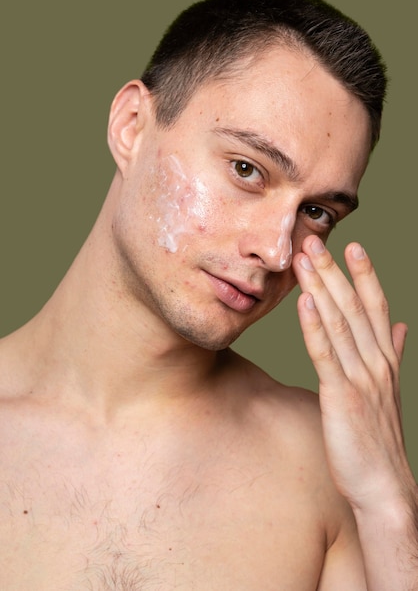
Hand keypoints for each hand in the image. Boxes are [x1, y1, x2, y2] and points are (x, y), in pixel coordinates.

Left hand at [293, 235, 413, 510]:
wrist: (385, 485)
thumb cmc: (380, 438)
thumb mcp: (389, 388)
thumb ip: (393, 352)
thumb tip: (399, 325)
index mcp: (385, 358)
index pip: (375, 306)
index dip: (364, 274)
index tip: (353, 245)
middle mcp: (376, 361)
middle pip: (354, 306)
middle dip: (334, 270)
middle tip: (314, 239)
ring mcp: (361, 377)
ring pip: (339, 322)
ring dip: (322, 287)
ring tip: (305, 259)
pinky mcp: (342, 396)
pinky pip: (327, 354)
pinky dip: (315, 326)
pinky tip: (305, 302)